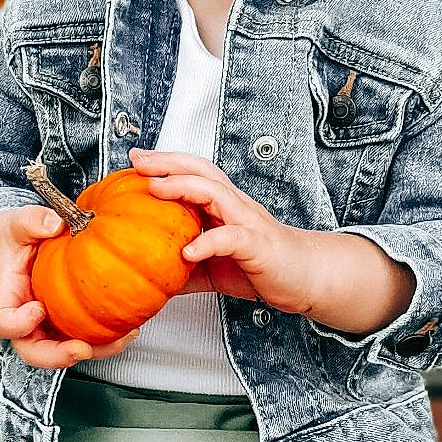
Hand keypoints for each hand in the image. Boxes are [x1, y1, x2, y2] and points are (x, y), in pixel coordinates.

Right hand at [0, 206, 139, 368]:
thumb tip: (54, 223)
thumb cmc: (17, 240)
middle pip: (32, 351)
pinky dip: (106, 340)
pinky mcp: (66, 328)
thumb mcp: (19, 224)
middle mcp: (24, 321)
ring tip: (123, 337)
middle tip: (81, 350)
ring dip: (95, 351)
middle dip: (57, 356)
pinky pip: (84, 341)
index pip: (2, 321)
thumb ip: (32, 221)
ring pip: (64, 353)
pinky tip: (130, 328)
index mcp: (7, 297)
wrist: (19, 252)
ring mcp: (46, 328)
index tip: (38, 309)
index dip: (18, 323)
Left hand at [129, 148, 416, 333]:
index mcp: (225, 206)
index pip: (194, 173)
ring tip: (155, 190)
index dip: (165, 163)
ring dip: (183, 188)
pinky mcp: (257, 246)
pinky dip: (207, 242)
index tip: (135, 160)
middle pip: (201, 171)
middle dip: (168, 162)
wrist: (306, 278)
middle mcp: (235, 206)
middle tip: (138, 162)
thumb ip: (187, 268)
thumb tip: (152, 281)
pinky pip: (230, 238)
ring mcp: (247, 222)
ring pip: (215, 193)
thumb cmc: (263, 266)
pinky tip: (187, 252)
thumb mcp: (215, 267)